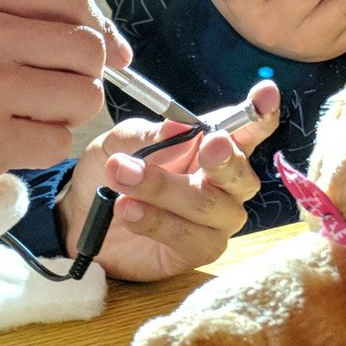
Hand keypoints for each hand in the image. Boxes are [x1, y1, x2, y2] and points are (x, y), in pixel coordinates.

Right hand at [0, 0, 131, 208]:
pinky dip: (46, 146)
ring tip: (31, 111)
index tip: (76, 47)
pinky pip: (59, 141)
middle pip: (86, 46)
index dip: (90, 24)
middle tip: (51, 85)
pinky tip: (13, 139)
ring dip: (68, 112)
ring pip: (83, 95)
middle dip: (84, 73)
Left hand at [59, 80, 279, 280]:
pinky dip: (155, 219)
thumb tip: (180, 128)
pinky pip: (187, 236)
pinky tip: (127, 208)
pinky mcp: (195, 251)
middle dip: (226, 157)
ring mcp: (214, 221)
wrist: (78, 215)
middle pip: (241, 174)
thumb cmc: (111, 171)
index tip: (266, 93)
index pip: (246, 129)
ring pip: (208, 205)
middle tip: (209, 144)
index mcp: (212, 146)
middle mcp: (224, 185)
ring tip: (125, 175)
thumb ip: (149, 135)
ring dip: (165, 188)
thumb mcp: (119, 143)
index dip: (260, 113)